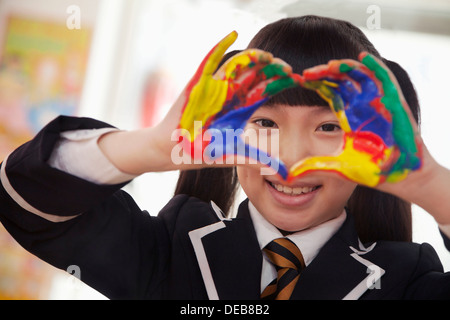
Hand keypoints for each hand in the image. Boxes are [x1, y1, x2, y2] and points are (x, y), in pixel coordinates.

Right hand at [175, 31, 300, 172]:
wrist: (170, 151)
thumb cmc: (199, 153)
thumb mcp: (231, 155)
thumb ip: (254, 160)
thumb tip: (280, 172)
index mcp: (241, 108)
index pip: (265, 89)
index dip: (281, 83)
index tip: (297, 80)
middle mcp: (231, 94)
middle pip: (255, 73)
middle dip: (272, 68)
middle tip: (286, 69)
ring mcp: (215, 87)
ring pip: (237, 65)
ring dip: (253, 57)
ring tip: (267, 56)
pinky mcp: (197, 84)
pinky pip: (209, 61)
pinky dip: (220, 46)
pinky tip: (232, 35)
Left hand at [289, 52, 422, 186]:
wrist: (400, 176)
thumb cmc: (372, 170)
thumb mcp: (337, 167)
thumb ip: (315, 167)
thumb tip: (290, 176)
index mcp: (347, 114)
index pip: (329, 91)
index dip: (315, 83)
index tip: (298, 80)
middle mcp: (360, 103)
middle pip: (339, 79)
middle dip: (323, 73)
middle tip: (306, 74)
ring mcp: (377, 101)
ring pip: (359, 74)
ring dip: (344, 67)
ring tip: (328, 66)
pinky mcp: (393, 102)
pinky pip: (385, 78)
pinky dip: (375, 66)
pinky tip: (363, 58)